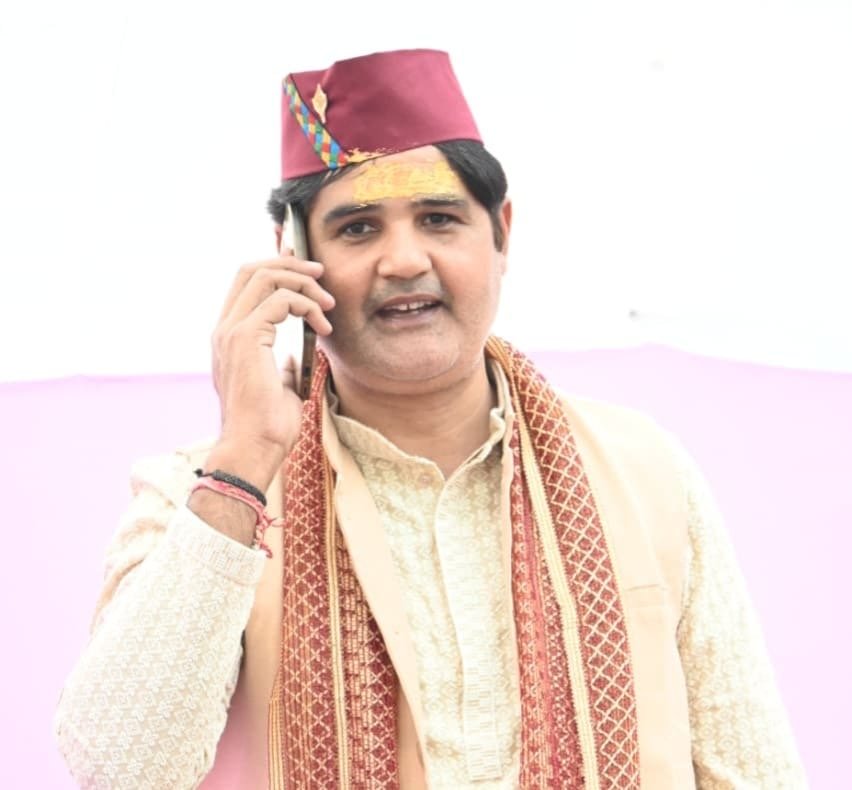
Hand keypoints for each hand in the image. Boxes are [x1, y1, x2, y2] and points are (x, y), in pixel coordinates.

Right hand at [209, 249, 334, 474]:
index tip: (307, 270)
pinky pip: (280, 300)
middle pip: (251, 269)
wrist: (253, 448)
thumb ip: (281, 367)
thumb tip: (294, 358)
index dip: (275, 267)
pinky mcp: (245, 338)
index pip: (246, 284)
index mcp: (229, 338)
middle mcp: (225, 330)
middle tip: (321, 273)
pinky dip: (307, 305)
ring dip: (304, 283)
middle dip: (290, 263)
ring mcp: (231, 332)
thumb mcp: (278, 388)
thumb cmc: (267, 428)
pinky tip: (323, 328)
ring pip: (265, 277)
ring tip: (329, 305)